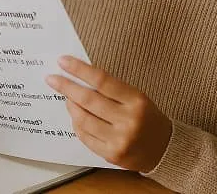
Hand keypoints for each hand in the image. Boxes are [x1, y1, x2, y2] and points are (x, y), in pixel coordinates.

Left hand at [45, 56, 171, 172]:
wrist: (165, 149)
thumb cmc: (148, 118)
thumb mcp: (136, 97)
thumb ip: (111, 89)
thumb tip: (79, 78)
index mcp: (136, 100)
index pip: (102, 80)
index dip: (79, 70)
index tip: (62, 61)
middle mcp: (128, 120)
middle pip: (88, 100)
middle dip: (66, 87)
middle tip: (52, 79)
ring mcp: (119, 139)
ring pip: (83, 119)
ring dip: (70, 106)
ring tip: (66, 98)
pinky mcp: (111, 154)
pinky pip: (85, 136)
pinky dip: (76, 124)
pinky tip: (75, 116)